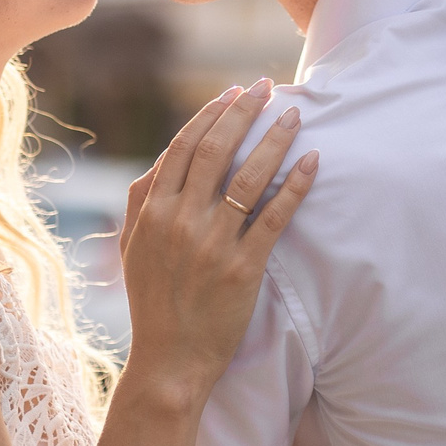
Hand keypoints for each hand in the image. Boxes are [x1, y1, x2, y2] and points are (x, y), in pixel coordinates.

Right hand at [117, 80, 317, 404]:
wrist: (169, 360)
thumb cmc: (153, 302)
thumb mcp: (133, 247)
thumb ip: (142, 200)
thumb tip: (163, 158)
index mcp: (154, 211)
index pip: (185, 147)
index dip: (212, 114)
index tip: (235, 91)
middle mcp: (181, 221)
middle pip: (217, 151)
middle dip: (245, 112)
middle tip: (268, 86)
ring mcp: (213, 244)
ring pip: (248, 178)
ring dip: (274, 140)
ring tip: (294, 114)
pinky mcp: (243, 268)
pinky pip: (274, 218)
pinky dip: (294, 186)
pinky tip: (311, 162)